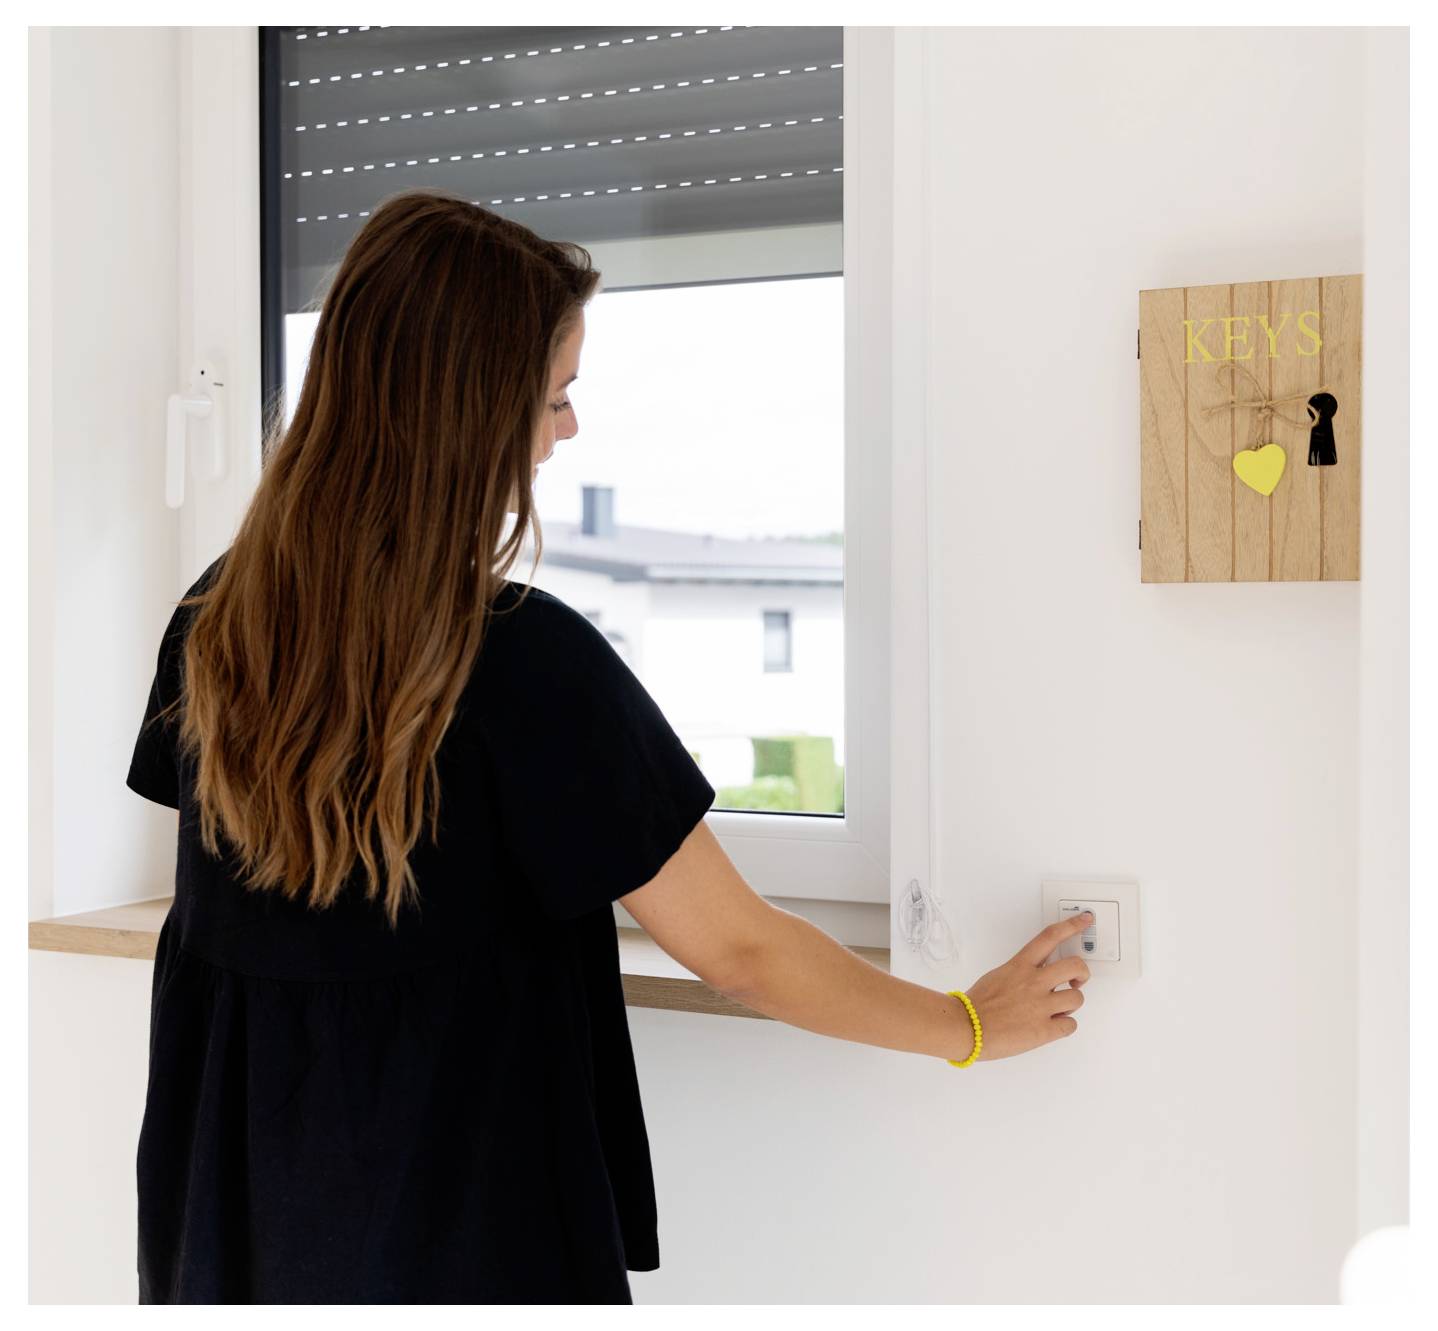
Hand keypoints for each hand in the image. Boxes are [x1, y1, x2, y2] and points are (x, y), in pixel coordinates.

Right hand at [957, 912, 1092, 1061]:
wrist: (966, 1028)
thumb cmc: (977, 1004)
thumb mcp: (998, 975)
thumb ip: (1021, 973)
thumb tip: (1039, 979)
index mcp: (1020, 966)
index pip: (1050, 936)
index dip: (1072, 925)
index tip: (1085, 920)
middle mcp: (1034, 982)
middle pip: (1075, 966)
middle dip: (1083, 973)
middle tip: (1078, 979)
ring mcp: (1041, 1006)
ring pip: (1077, 998)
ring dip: (1071, 1004)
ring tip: (1058, 1009)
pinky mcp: (1044, 1030)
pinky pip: (1071, 1025)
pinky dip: (1064, 1026)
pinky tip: (1053, 1025)